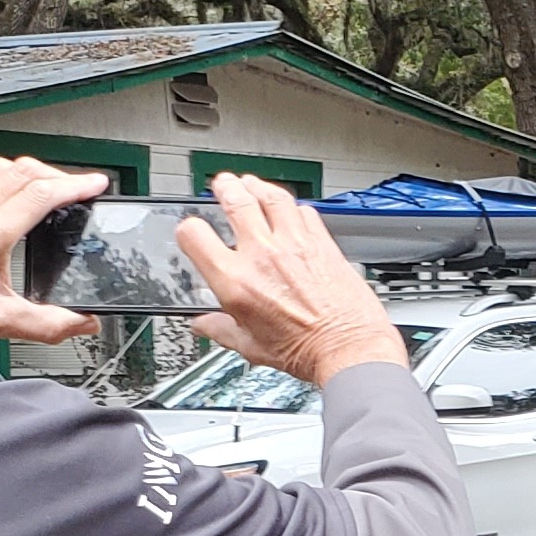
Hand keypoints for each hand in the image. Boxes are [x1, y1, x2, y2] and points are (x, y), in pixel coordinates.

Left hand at [0, 155, 106, 342]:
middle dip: (62, 176)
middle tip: (84, 188)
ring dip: (36, 172)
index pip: (38, 194)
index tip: (96, 185)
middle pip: (26, 172)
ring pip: (5, 168)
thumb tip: (82, 323)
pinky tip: (19, 191)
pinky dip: (12, 176)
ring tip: (57, 188)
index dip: (74, 186)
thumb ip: (45, 325)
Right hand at [180, 176, 407, 383]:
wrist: (348, 348)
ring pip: (271, 196)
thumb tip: (204, 325)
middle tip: (223, 184)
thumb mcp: (250, 347)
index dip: (188, 229)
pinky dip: (293, 207)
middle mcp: (262, 255)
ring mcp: (294, 244)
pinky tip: (291, 210)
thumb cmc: (304, 351)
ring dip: (258, 186)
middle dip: (225, 187)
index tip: (192, 231)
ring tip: (252, 184)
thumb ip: (221, 330)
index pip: (194, 235)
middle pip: (236, 200)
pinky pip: (304, 211)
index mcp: (236, 281)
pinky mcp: (321, 242)